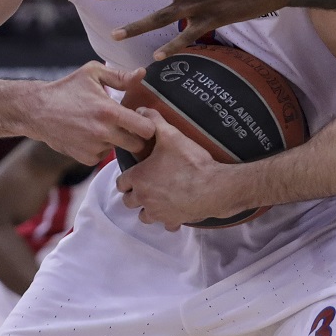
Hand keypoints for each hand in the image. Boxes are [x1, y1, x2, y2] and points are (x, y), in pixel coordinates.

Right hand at [23, 62, 158, 165]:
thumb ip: (120, 76)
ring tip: (104, 126)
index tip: (141, 117)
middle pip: (138, 145)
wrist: (36, 111)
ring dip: (118, 141)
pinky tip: (91, 135)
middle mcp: (103, 133)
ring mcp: (94, 148)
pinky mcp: (85, 158)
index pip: (146, 129)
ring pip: (120, 150)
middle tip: (127, 125)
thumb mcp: (92, 73)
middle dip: (136, 136)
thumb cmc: (66, 89)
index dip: (148, 123)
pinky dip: (101, 148)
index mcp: (109, 112)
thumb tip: (142, 74)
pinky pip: (104, 156)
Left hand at [114, 111, 244, 228]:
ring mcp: (158, 212)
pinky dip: (168, 219)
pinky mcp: (173, 220)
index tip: (136, 173)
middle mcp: (144, 198)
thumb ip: (154, 121)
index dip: (127, 178)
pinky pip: (165, 225)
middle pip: (129, 201)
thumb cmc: (190, 162)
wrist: (214, 186)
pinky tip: (175, 209)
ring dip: (147, 208)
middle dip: (135, 194)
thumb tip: (141, 110)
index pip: (121, 183)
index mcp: (139, 178)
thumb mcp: (171, 135)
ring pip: (143, 216)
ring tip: (158, 198)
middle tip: (147, 184)